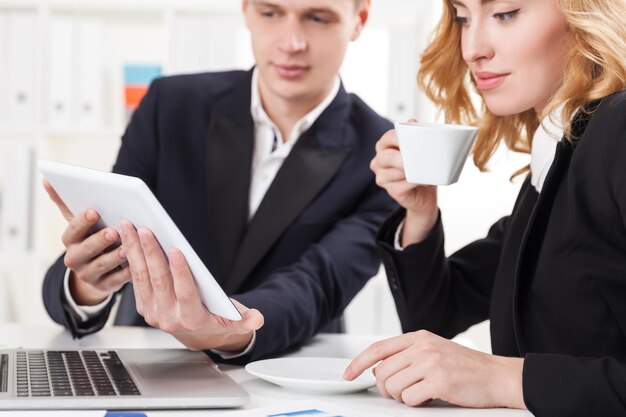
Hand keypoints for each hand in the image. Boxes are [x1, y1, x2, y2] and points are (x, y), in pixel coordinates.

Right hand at [43, 179, 130, 305]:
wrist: (93, 270)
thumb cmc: (89, 237)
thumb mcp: (78, 221)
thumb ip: (65, 202)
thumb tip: (47, 179)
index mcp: (69, 241)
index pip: (72, 231)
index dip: (82, 222)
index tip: (93, 210)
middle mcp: (75, 259)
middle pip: (86, 250)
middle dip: (99, 240)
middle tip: (113, 231)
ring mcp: (89, 275)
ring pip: (103, 266)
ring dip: (115, 256)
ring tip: (128, 246)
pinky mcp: (105, 286)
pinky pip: (117, 280)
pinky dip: (127, 272)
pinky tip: (138, 263)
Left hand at [119, 221, 263, 351]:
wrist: (198, 336)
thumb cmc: (218, 321)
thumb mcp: (236, 323)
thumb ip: (247, 320)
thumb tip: (258, 318)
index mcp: (192, 319)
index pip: (185, 292)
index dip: (181, 272)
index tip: (177, 250)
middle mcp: (168, 317)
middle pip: (158, 281)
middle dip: (151, 253)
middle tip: (146, 230)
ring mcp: (153, 312)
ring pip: (141, 277)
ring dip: (134, 250)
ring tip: (129, 227)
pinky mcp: (143, 305)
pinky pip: (135, 279)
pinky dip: (131, 257)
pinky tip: (128, 239)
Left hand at [344, 330, 525, 409]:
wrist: (497, 376)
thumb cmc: (466, 367)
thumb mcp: (434, 351)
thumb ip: (407, 356)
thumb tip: (378, 370)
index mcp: (418, 337)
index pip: (378, 348)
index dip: (359, 362)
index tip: (348, 374)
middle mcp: (422, 347)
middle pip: (382, 372)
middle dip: (386, 389)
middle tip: (399, 394)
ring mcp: (431, 362)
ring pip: (394, 386)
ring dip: (402, 397)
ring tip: (420, 394)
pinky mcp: (439, 381)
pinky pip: (410, 398)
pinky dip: (416, 403)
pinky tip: (429, 398)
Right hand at [370, 128, 437, 244]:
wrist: (425, 192)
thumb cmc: (420, 167)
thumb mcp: (420, 149)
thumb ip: (415, 134)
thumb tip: (412, 121)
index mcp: (384, 146)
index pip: (388, 138)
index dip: (399, 138)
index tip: (412, 140)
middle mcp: (379, 161)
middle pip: (387, 157)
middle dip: (403, 158)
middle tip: (418, 158)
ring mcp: (382, 177)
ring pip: (395, 173)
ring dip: (412, 172)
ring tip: (425, 171)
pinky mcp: (391, 191)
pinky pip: (402, 186)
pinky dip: (415, 183)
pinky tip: (424, 181)